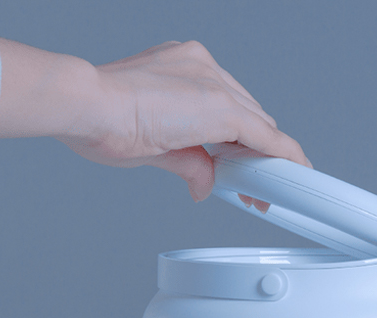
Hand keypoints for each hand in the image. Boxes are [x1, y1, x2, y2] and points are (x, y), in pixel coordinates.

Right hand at [0, 38, 309, 206]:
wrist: (85, 105)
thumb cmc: (98, 119)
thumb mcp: (153, 146)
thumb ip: (189, 162)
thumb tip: (204, 185)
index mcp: (181, 68)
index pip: (224, 105)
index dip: (236, 140)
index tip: (241, 164)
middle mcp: (201, 66)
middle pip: (246, 115)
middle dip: (252, 153)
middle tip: (254, 186)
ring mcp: (213, 81)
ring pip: (257, 124)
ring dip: (264, 159)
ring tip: (265, 191)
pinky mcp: (222, 105)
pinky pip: (265, 136)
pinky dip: (281, 156)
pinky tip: (291, 172)